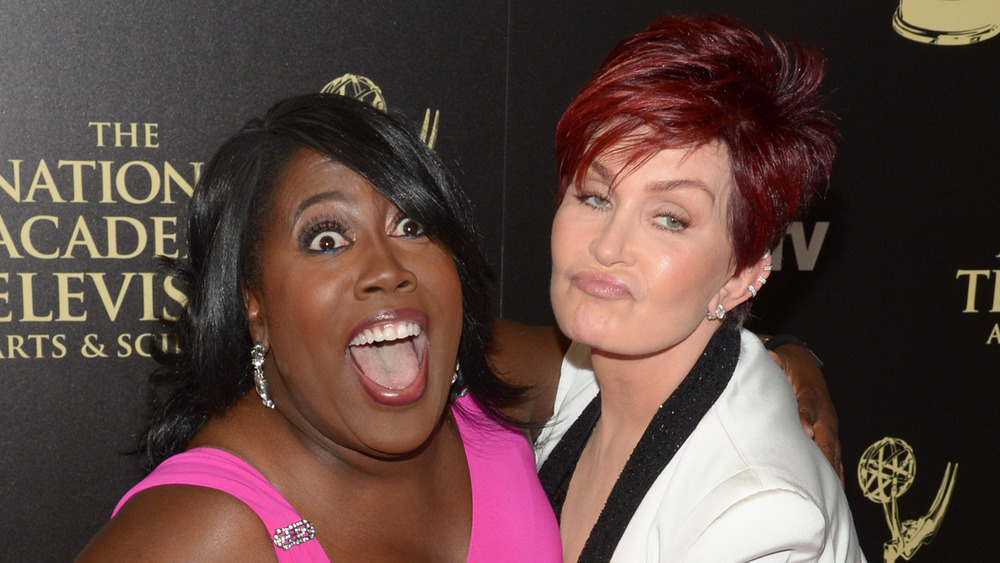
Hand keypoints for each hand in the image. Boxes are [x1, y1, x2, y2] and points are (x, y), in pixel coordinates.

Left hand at [768, 344, 843, 485]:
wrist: (805, 365)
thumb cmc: (789, 367)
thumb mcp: (782, 361)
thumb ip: (777, 361)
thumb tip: (771, 357)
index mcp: (812, 396)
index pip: (810, 408)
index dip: (807, 419)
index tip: (805, 431)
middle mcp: (826, 415)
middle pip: (827, 437)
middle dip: (823, 456)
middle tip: (818, 477)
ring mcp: (830, 428)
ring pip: (833, 451)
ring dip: (831, 472)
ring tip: (829, 494)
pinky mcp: (830, 437)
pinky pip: (834, 457)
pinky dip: (835, 475)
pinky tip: (835, 494)